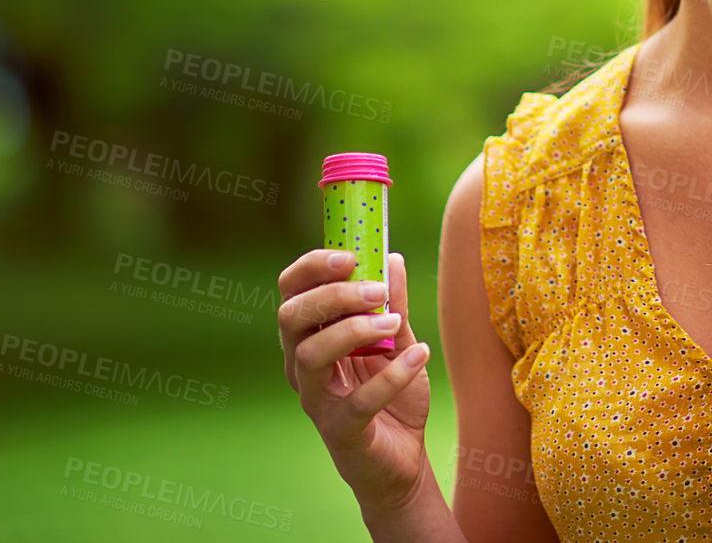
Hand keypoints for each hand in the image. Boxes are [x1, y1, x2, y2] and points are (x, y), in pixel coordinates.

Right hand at [277, 249, 432, 512]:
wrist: (405, 456)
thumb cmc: (392, 395)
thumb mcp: (398, 341)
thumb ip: (393, 303)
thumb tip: (392, 258)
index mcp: (311, 337)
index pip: (291, 292)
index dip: (312, 268)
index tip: (350, 255)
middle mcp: (303, 366)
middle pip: (291, 318)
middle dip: (333, 295)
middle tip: (376, 291)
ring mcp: (317, 401)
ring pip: (311, 355)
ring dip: (354, 330)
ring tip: (395, 322)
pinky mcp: (340, 431)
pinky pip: (357, 401)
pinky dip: (391, 375)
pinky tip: (420, 355)